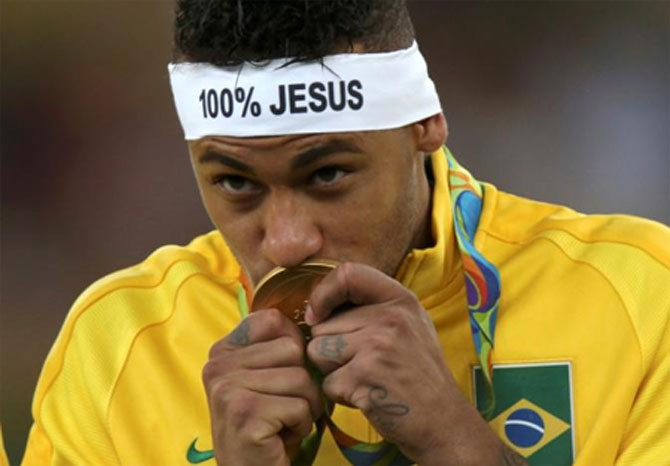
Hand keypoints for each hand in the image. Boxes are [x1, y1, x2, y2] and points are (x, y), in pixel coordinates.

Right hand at [203, 309, 321, 465]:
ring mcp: (227, 388)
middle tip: (283, 406)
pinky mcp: (244, 413)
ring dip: (304, 406)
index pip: (273, 319)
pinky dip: (301, 426)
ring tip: (282, 422)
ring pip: (301, 378)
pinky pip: (300, 406)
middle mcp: (218, 364)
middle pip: (293, 349)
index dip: (292, 345)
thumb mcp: (265, 376)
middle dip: (302, 381)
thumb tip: (313, 316)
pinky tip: (280, 436)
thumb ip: (276, 346)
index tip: (282, 373)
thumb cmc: (267, 422)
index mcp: (222, 349)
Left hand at [305, 262, 504, 463]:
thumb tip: (316, 307)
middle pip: (323, 324)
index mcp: (400, 299)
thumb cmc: (418, 373)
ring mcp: (377, 345)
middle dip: (331, 348)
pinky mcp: (364, 375)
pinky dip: (340, 395)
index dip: (324, 293)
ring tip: (365, 378)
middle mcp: (389, 316)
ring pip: (318, 351)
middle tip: (364, 364)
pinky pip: (327, 382)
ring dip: (332, 371)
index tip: (319, 315)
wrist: (443, 420)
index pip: (347, 273)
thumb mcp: (408, 325)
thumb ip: (370, 308)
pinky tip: (367, 396)